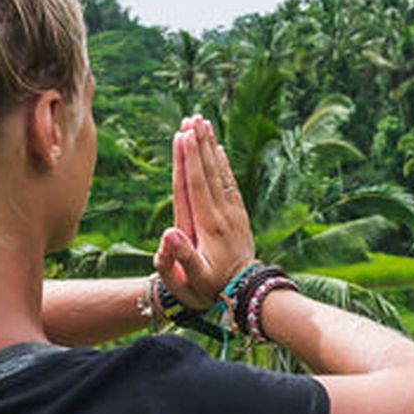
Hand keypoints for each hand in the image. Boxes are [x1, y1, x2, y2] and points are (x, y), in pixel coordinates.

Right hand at [154, 116, 254, 310]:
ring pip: (220, 173)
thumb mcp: (192, 280)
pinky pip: (230, 183)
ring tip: (204, 123)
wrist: (246, 296)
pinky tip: (219, 149)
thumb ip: (180, 258)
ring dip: (211, 147)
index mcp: (207, 225)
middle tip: (192, 118)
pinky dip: (224, 164)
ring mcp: (232, 213)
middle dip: (199, 144)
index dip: (188, 160)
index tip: (182, 135)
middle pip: (208, 172)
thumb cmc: (211, 290)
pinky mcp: (239, 216)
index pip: (194, 185)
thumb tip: (168, 232)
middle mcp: (221, 214)